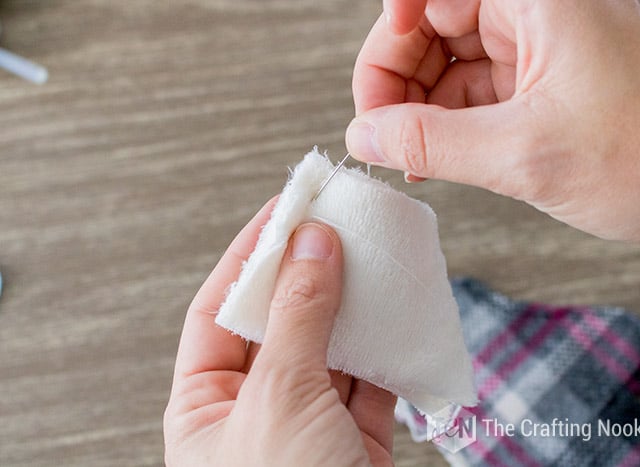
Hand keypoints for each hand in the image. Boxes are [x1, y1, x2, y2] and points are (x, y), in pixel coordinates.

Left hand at [164, 198, 395, 466]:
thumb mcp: (280, 398)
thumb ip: (297, 317)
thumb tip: (311, 244)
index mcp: (204, 410)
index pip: (218, 313)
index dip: (249, 257)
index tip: (283, 211)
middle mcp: (253, 413)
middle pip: (278, 324)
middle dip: (306, 275)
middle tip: (332, 224)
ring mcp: (307, 424)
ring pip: (329, 349)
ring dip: (353, 307)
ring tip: (370, 258)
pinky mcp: (355, 439)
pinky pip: (370, 379)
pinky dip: (386, 346)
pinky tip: (396, 312)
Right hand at [346, 0, 639, 242]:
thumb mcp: (525, 154)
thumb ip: (432, 142)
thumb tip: (365, 135)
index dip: (393, 29)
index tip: (378, 88)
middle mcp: (535, 11)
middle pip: (430, 26)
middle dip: (397, 81)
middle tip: (381, 134)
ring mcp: (536, 47)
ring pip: (445, 63)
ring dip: (418, 110)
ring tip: (409, 155)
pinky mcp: (537, 83)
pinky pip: (469, 92)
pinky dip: (444, 125)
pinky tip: (432, 158)